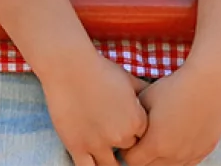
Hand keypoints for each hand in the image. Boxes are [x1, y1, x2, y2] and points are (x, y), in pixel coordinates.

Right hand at [40, 48, 148, 165]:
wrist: (67, 64)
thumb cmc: (97, 67)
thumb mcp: (127, 78)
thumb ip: (143, 92)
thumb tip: (153, 98)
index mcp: (136, 121)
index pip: (141, 138)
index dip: (131, 131)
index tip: (122, 124)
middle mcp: (121, 136)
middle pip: (126, 150)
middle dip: (119, 141)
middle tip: (109, 130)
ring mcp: (98, 143)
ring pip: (110, 165)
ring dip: (107, 158)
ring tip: (101, 147)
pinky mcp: (77, 146)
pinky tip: (91, 158)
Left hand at [123, 64, 220, 165]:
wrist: (207, 86)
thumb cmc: (173, 89)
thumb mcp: (145, 99)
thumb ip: (133, 119)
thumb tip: (123, 126)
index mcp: (156, 144)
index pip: (131, 160)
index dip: (125, 150)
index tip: (125, 139)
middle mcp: (173, 156)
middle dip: (140, 156)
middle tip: (138, 140)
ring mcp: (190, 156)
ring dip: (158, 157)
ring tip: (156, 138)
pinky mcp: (203, 153)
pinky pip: (184, 162)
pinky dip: (175, 156)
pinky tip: (173, 139)